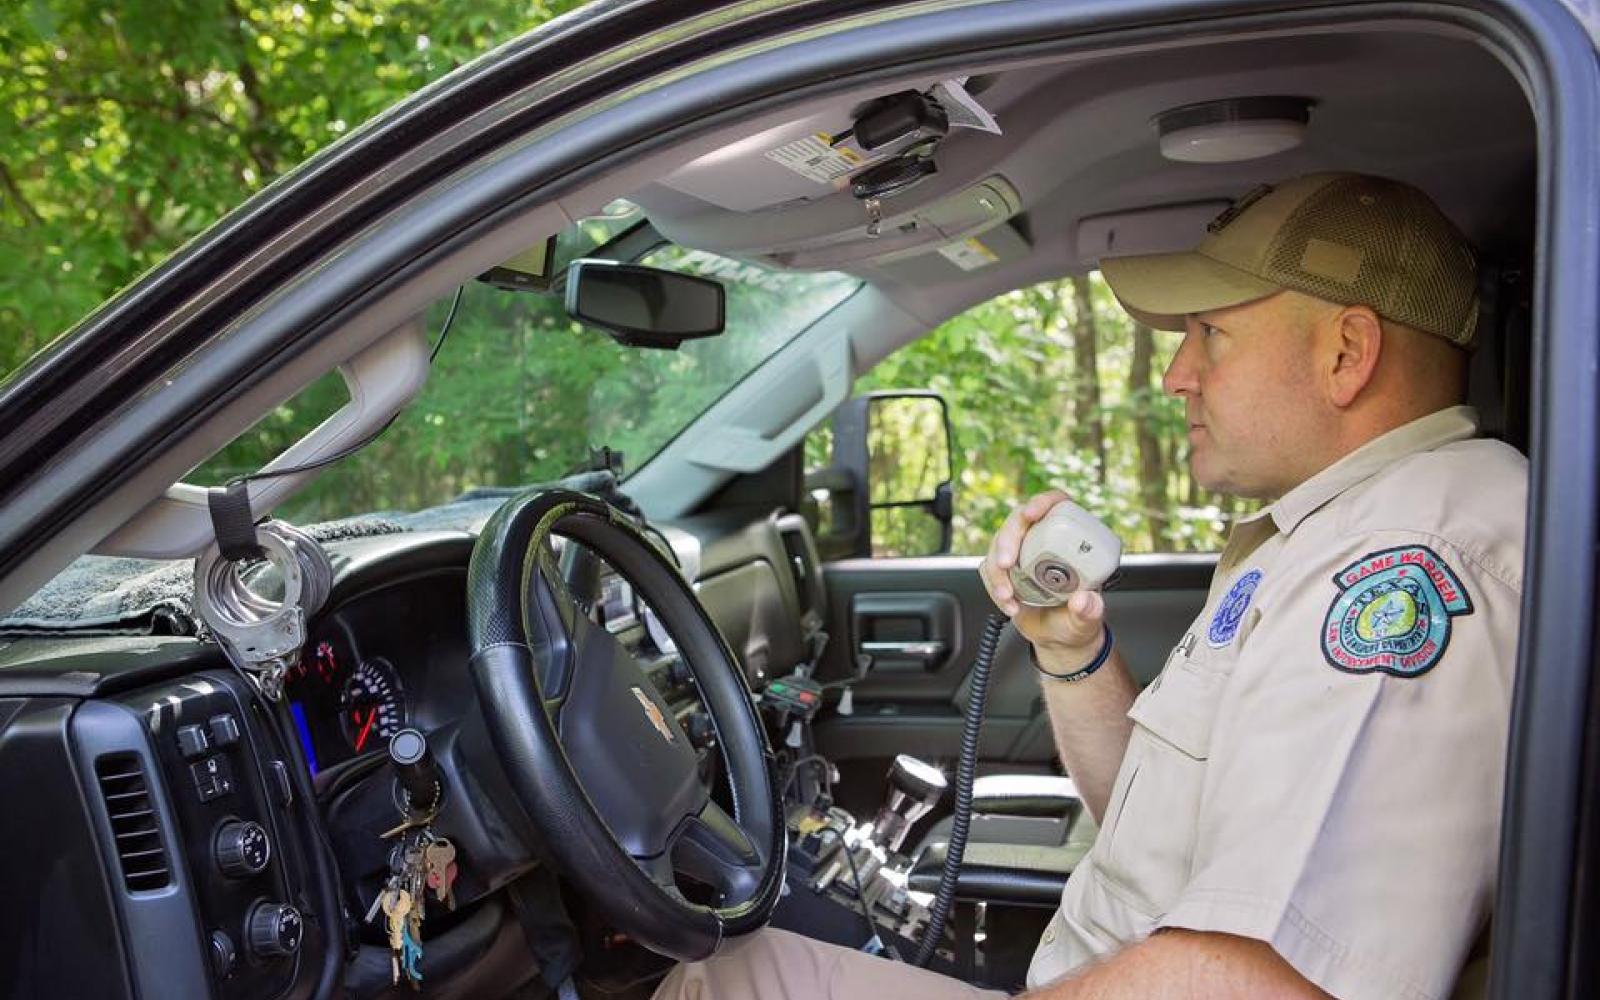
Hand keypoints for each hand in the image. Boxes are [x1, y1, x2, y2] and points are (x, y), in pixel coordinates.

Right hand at [978, 491, 1106, 658]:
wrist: (1058, 637)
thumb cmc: (1077, 621)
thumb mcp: (1089, 619)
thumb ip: (1090, 610)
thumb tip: (1083, 599)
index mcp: (1071, 539)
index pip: (1056, 505)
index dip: (1043, 502)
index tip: (1031, 514)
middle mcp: (1044, 540)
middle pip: (1019, 521)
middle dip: (1008, 539)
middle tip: (1006, 564)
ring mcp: (1023, 553)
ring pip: (999, 543)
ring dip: (996, 569)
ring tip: (1007, 596)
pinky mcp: (1005, 568)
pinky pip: (989, 567)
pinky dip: (993, 585)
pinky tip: (1008, 604)